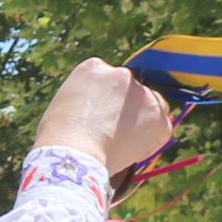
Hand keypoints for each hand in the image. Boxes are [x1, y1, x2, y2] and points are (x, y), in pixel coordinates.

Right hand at [36, 58, 177, 176]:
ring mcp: (142, 92)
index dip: (103, 101)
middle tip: (109, 132)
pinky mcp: (158, 113)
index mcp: (94, 68)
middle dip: (124, 109)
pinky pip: (161, 125)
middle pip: (130, 90)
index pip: (107, 81)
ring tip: (120, 142)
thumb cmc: (59, 136)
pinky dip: (152, 138)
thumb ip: (88, 98)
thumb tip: (103, 111)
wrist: (73, 153)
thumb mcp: (65, 104)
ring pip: (149, 106)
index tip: (96, 118)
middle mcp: (121, 74)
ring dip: (141, 120)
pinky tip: (131, 148)